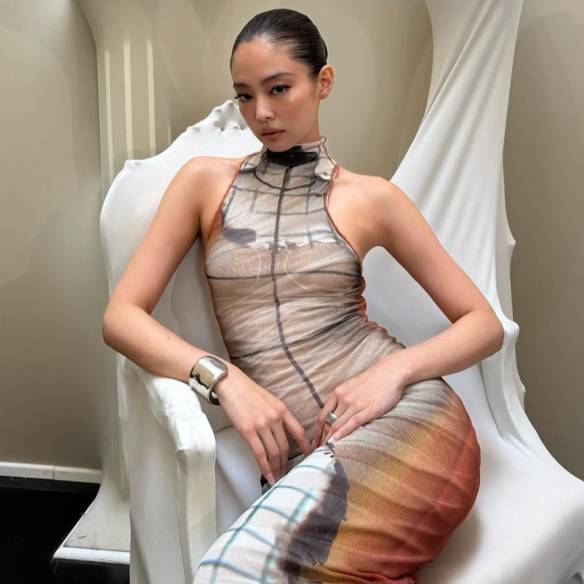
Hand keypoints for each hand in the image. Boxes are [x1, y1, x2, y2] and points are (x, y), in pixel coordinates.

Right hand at [214, 366, 314, 484]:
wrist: (231, 383)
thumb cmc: (247, 391)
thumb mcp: (270, 400)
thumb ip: (278, 415)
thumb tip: (282, 432)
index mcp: (282, 409)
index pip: (299, 431)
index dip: (306, 447)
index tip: (308, 457)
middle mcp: (275, 418)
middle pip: (286, 447)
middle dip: (286, 464)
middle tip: (286, 474)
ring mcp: (262, 424)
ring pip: (274, 453)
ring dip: (277, 468)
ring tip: (277, 477)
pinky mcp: (248, 430)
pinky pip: (260, 453)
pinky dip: (265, 467)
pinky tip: (267, 475)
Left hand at [311, 355, 406, 447]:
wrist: (389, 372)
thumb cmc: (372, 380)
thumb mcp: (351, 386)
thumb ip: (342, 398)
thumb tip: (336, 413)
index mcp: (338, 393)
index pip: (322, 415)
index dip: (316, 430)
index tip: (313, 441)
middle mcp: (343, 398)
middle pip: (327, 422)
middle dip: (321, 438)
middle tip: (316, 450)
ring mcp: (355, 404)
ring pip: (337, 425)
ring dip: (329, 439)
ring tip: (324, 450)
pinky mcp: (368, 410)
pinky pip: (352, 423)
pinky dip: (342, 433)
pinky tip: (336, 441)